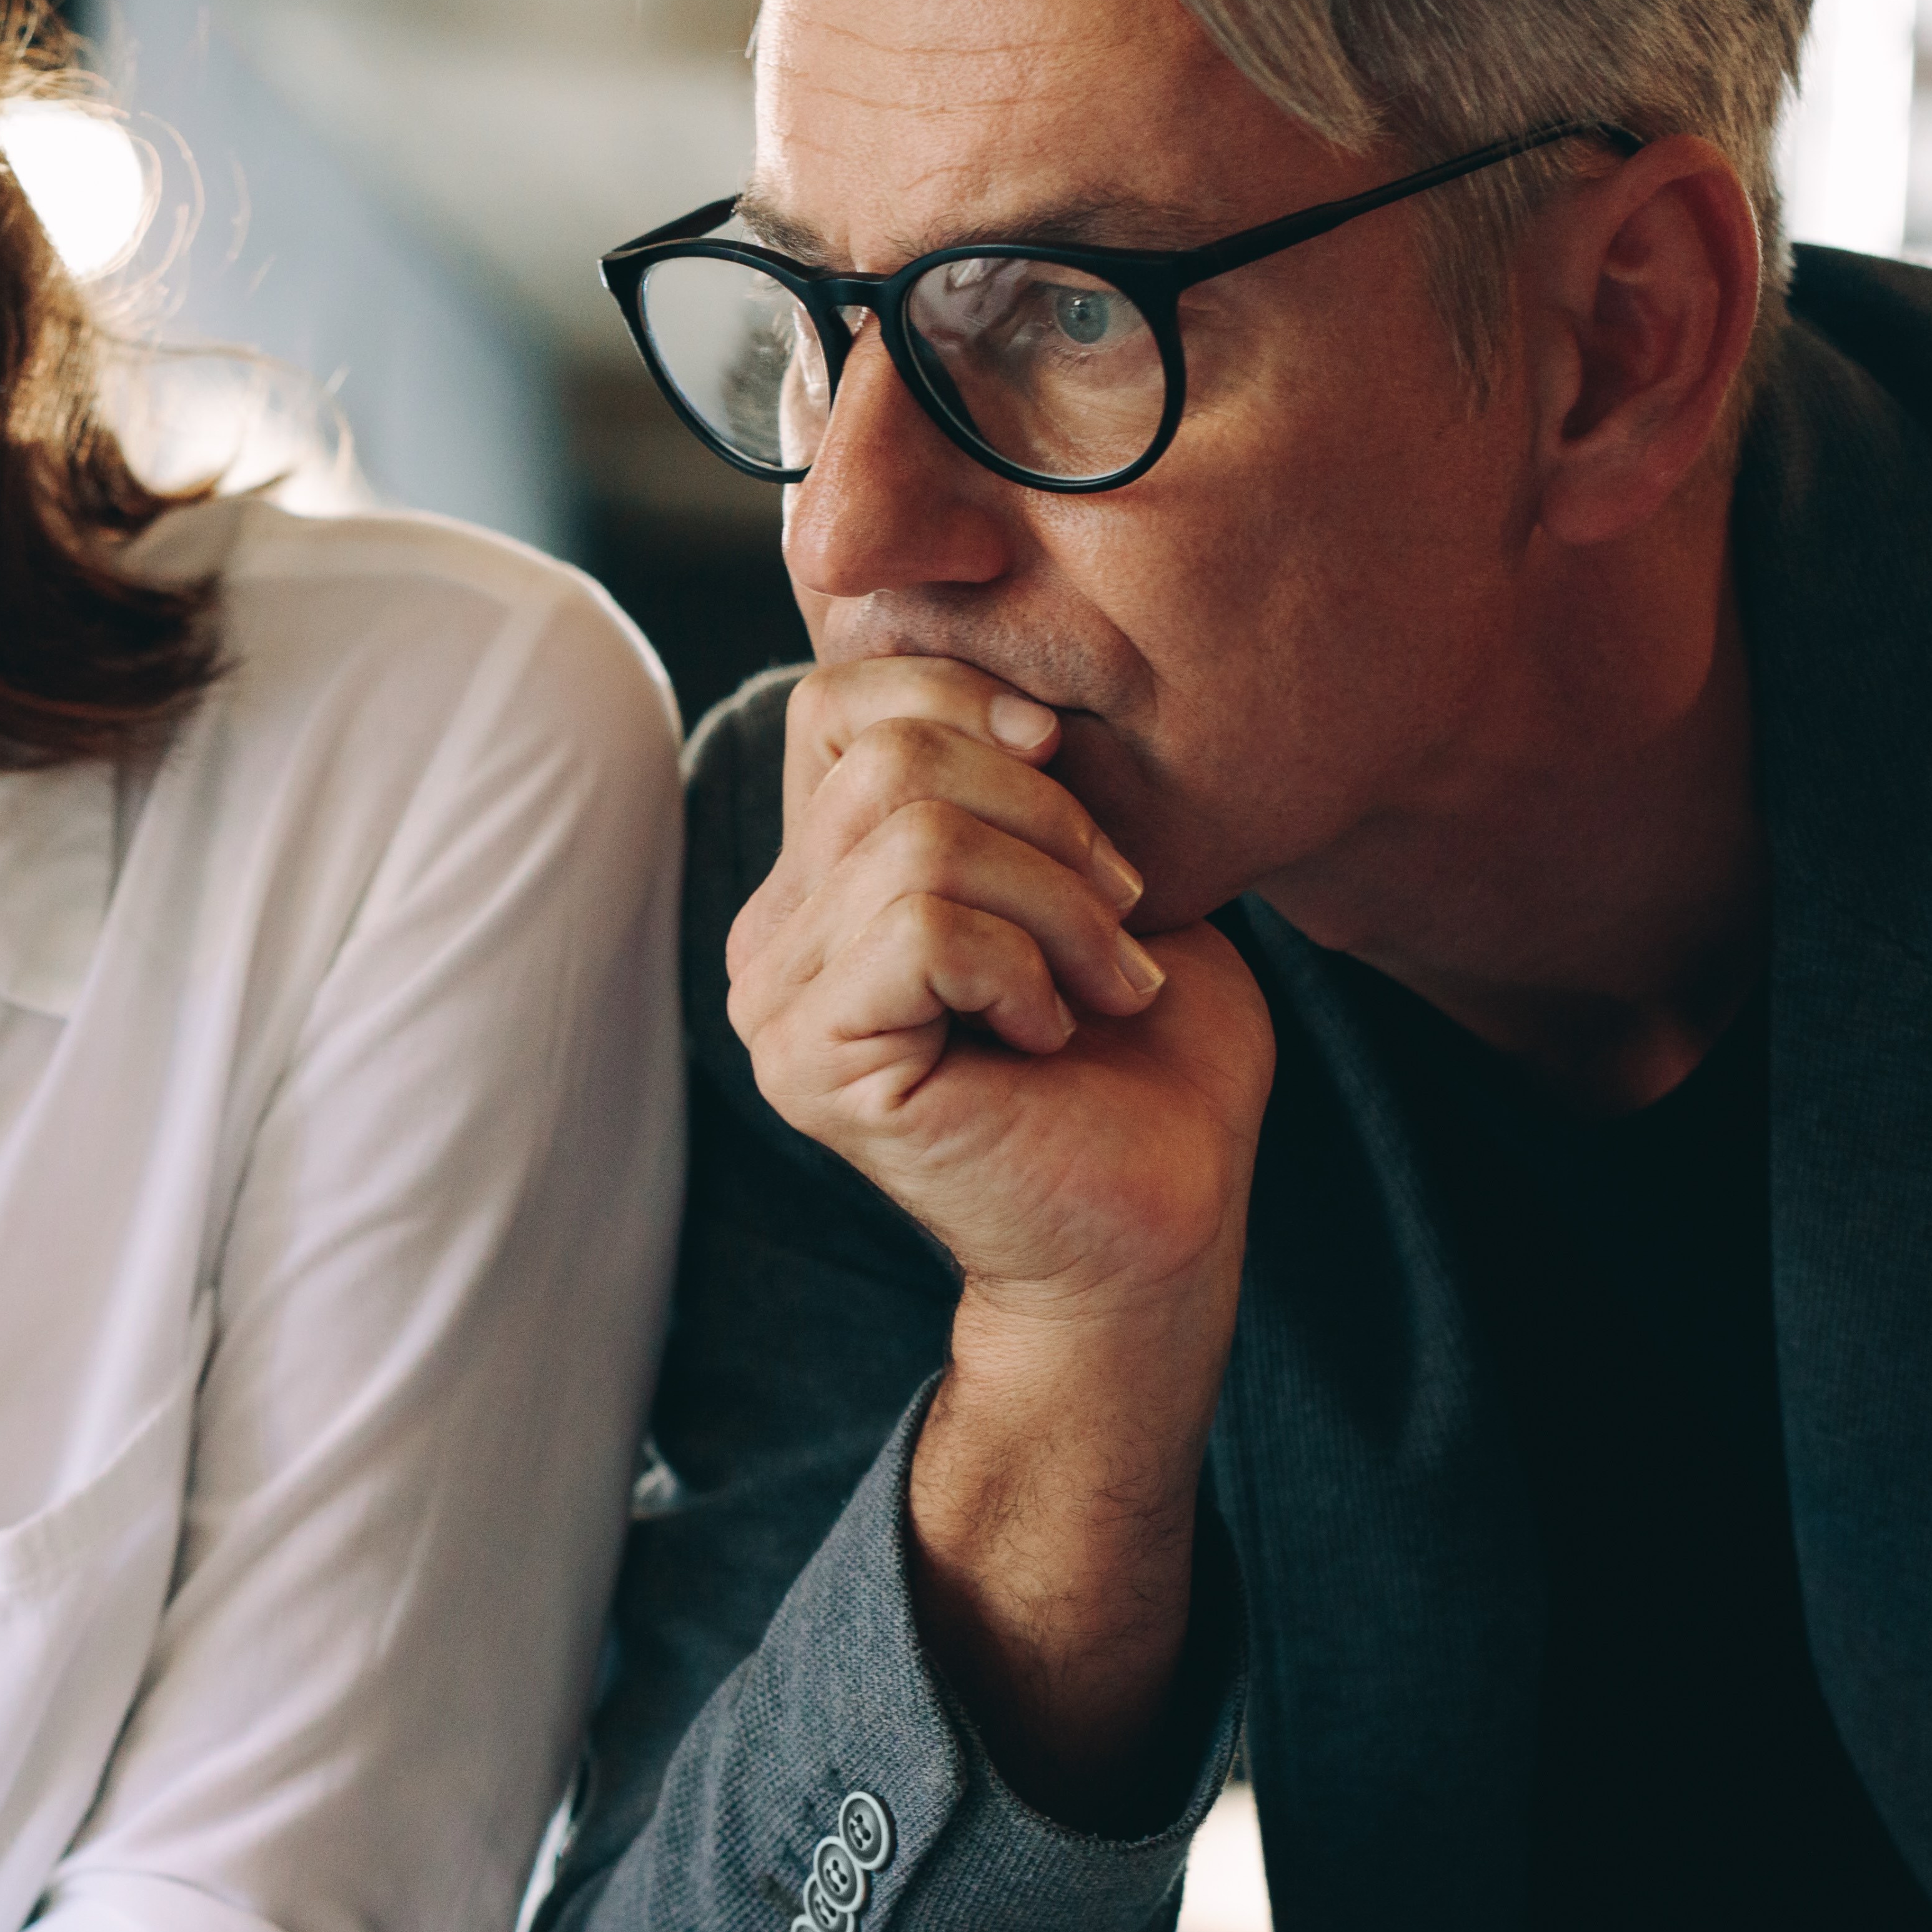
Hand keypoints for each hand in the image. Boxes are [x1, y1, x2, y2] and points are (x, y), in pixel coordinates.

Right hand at [732, 658, 1274, 1333]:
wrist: (1156, 1235)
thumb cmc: (1148, 1068)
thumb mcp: (1100, 881)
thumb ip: (1029, 784)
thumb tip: (1014, 696)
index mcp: (827, 885)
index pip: (838, 705)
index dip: (960, 699)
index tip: (1065, 762)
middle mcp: (774, 940)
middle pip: (887, 758)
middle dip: (1045, 816)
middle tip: (1122, 917)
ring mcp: (777, 1006)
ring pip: (914, 839)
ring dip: (1055, 903)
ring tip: (1108, 986)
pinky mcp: (813, 1065)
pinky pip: (919, 929)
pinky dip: (1021, 965)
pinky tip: (1050, 1036)